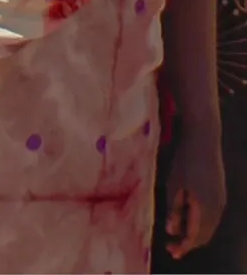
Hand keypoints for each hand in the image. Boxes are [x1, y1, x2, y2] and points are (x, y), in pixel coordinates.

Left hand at [164, 125, 225, 258]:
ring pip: (209, 227)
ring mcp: (221, 201)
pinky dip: (199, 225)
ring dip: (194, 234)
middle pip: (204, 235)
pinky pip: (211, 218)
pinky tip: (187, 221)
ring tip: (176, 237)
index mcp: (206, 208)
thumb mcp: (174, 185)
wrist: (204, 140)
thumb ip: (173, 209)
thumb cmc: (184, 161)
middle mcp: (218, 208)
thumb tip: (172, 231)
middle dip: (188, 243)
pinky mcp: (220, 195)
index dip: (183, 247)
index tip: (171, 252)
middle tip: (171, 247)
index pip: (195, 236)